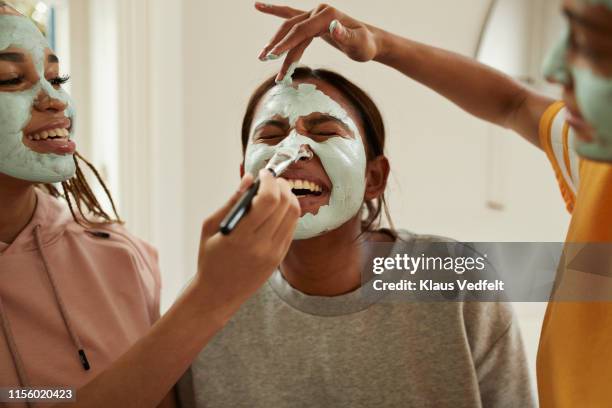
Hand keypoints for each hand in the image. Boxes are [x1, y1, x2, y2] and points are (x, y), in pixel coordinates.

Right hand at [195, 169, 299, 320]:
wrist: (218, 294)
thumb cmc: (210, 258)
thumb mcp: (210, 227)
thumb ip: (232, 201)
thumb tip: (250, 178)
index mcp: (240, 237)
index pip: (268, 201)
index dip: (269, 181)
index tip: (263, 173)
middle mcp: (262, 246)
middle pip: (285, 205)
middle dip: (281, 185)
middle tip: (271, 179)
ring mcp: (274, 253)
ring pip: (293, 215)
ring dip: (288, 197)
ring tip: (275, 191)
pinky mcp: (280, 258)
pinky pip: (291, 228)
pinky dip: (288, 212)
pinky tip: (276, 209)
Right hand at [255, 2, 383, 80]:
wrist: (370, 41)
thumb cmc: (366, 45)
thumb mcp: (359, 44)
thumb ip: (346, 36)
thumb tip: (333, 27)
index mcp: (327, 15)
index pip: (302, 30)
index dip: (287, 44)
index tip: (274, 57)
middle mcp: (319, 11)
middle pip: (292, 28)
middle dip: (277, 45)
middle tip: (264, 60)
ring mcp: (314, 14)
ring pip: (289, 28)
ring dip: (276, 42)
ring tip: (262, 57)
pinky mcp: (312, 21)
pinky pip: (290, 16)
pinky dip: (275, 11)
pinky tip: (259, 6)